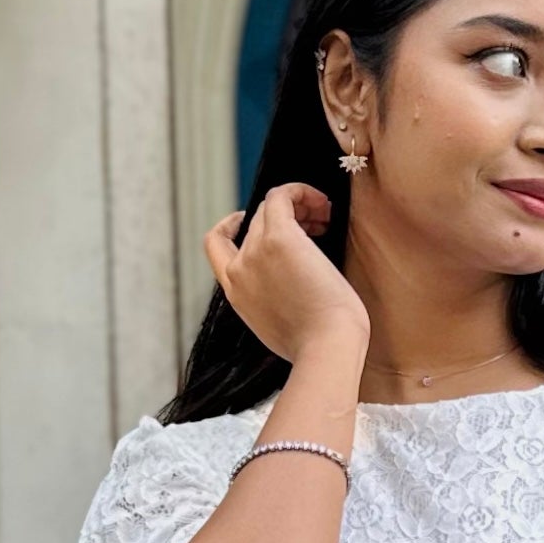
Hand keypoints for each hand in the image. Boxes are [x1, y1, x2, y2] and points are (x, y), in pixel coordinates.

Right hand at [203, 185, 368, 367]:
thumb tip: (290, 290)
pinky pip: (281, 196)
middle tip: (316, 226)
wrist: (326, 350)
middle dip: (283, 220)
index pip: (217, 247)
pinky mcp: (280, 238)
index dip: (231, 227)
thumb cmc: (319, 346)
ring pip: (268, 208)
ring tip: (324, 217)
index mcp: (236, 294)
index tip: (256, 224)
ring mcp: (256, 252)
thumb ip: (274, 305)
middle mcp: (239, 270)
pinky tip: (322, 203)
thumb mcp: (282, 329)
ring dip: (296, 205)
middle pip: (253, 225)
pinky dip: (300, 192)